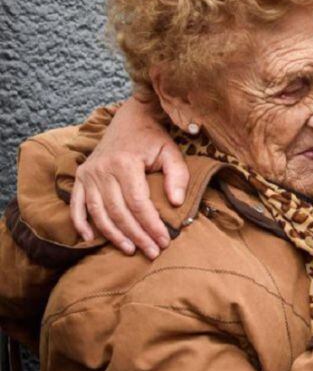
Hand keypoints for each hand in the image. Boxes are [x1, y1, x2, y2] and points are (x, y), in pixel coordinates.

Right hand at [70, 97, 187, 258]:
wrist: (130, 119)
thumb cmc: (153, 138)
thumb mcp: (171, 151)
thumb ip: (177, 175)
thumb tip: (176, 203)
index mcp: (125, 163)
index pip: (138, 203)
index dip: (151, 225)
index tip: (164, 240)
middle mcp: (103, 169)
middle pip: (119, 211)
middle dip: (137, 235)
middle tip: (152, 251)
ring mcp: (89, 174)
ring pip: (98, 212)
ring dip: (113, 234)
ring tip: (131, 249)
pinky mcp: (81, 177)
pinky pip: (76, 204)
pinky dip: (80, 222)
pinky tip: (89, 238)